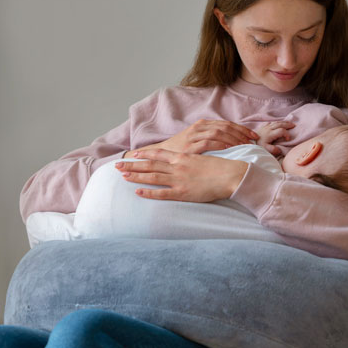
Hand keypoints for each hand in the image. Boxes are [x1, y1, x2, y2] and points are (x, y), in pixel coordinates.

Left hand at [115, 149, 248, 201]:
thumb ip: (191, 159)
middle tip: (118, 166)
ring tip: (123, 177)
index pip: (159, 154)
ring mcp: (179, 179)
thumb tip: (186, 161)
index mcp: (183, 156)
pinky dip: (149, 192)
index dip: (145, 155)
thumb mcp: (203, 158)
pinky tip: (138, 192)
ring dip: (136, 176)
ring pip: (152, 177)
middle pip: (150, 165)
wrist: (230, 175)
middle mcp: (177, 166)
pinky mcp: (183, 192)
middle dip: (133, 165)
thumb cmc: (220, 167)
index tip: (133, 155)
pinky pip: (162, 193)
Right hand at [126, 119, 258, 156]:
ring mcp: (193, 137)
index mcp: (202, 125)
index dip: (242, 129)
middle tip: (253, 141)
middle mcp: (198, 128)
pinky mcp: (189, 147)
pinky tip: (230, 149)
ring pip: (218, 133)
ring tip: (245, 145)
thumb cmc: (182, 151)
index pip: (227, 124)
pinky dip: (221, 145)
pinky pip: (208, 143)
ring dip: (234, 139)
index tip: (254, 136)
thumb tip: (234, 143)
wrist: (159, 156)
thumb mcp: (197, 142)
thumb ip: (213, 140)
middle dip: (241, 134)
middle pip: (225, 127)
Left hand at [256, 121, 295, 155]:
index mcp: (270, 134)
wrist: (248, 142)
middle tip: (294, 125)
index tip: (288, 139)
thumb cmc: (258, 146)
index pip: (281, 131)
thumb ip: (273, 150)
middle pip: (280, 124)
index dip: (286, 134)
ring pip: (276, 122)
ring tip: (289, 123)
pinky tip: (279, 123)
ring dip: (283, 122)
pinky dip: (277, 122)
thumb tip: (280, 150)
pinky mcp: (263, 126)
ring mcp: (266, 126)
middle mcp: (268, 128)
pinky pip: (271, 122)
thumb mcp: (265, 149)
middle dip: (287, 124)